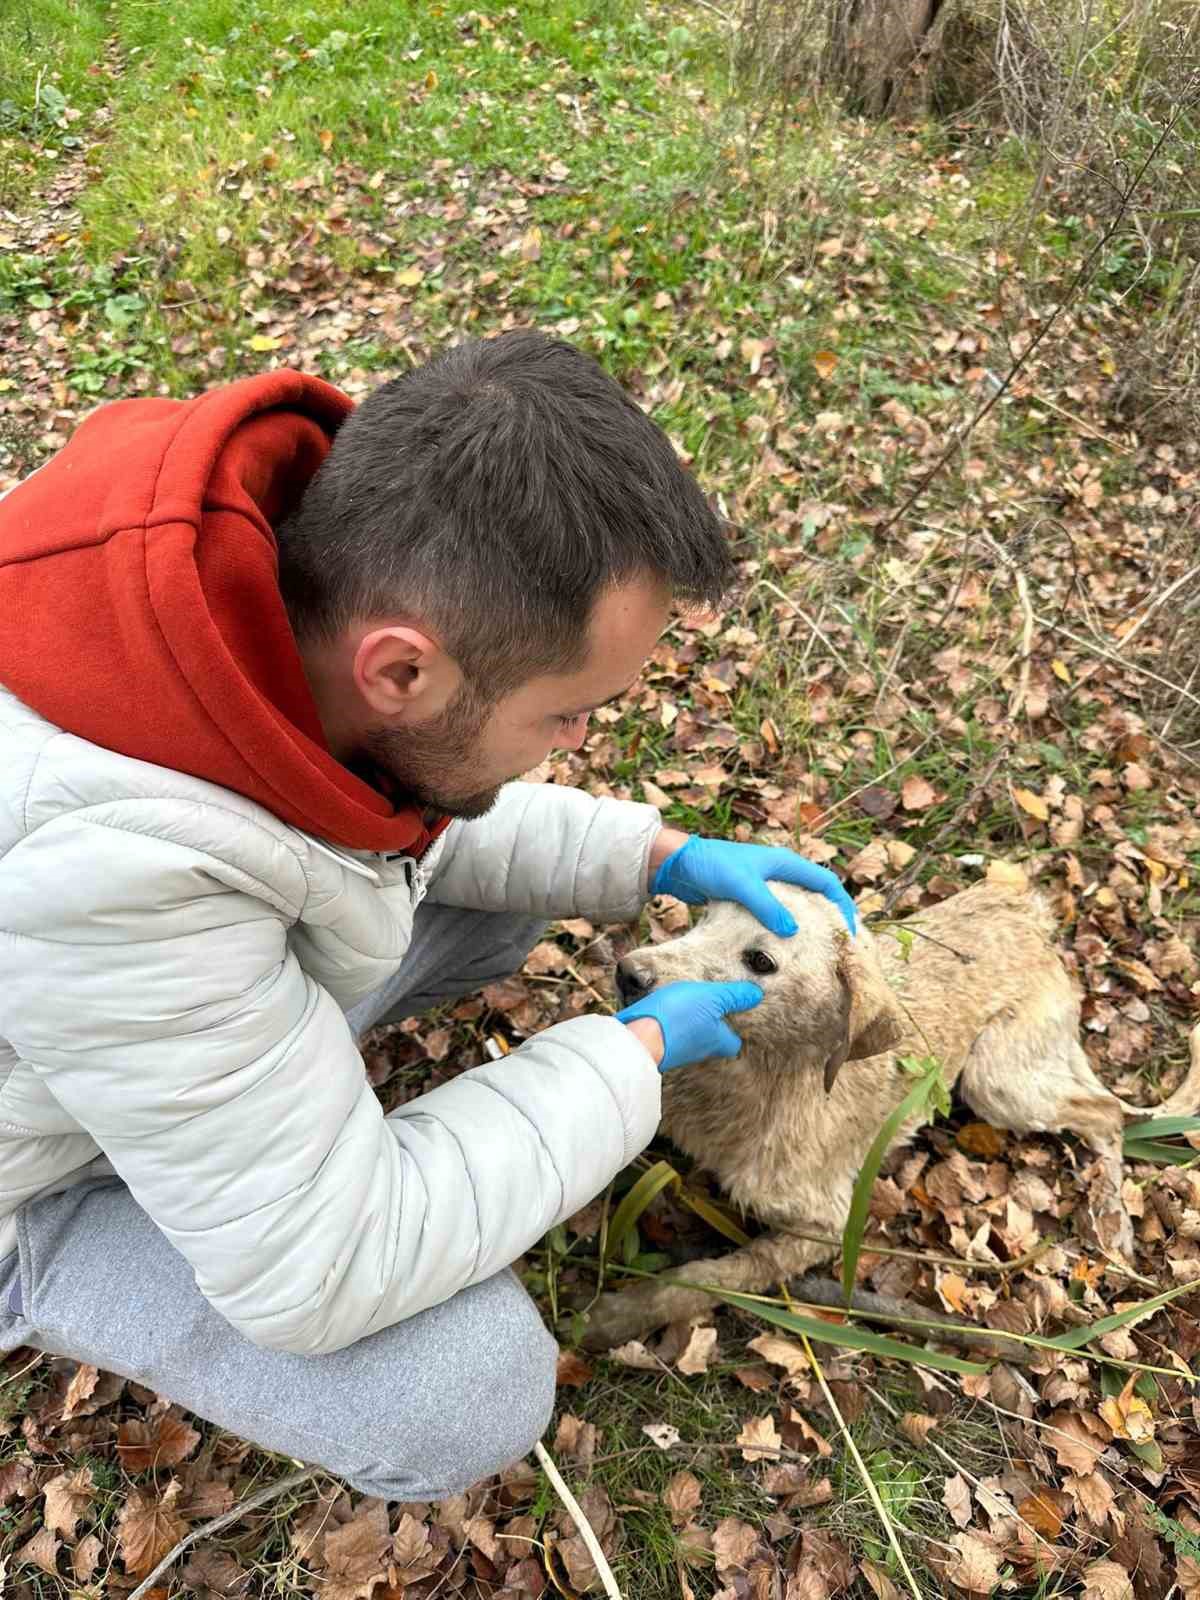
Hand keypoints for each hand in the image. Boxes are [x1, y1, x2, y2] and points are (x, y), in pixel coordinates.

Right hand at [617, 980, 762, 1072]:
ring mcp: (677, 1051)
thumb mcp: (712, 998)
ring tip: (688, 1004)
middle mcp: (699, 1051)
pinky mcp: (656, 1046)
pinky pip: (669, 1035)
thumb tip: (757, 994)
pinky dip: (670, 1024)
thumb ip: (734, 996)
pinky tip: (665, 1010)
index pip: (734, 1043)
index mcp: (717, 1042)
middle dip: (713, 1027)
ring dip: (690, 1024)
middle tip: (712, 1008)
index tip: (736, 1016)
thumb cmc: (679, 1016)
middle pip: (712, 1041)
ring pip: (690, 1038)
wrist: (637, 1037)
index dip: (736, 1031)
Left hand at [652, 836, 856, 936]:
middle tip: (837, 945)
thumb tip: (793, 931)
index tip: (850, 931)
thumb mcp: (741, 885)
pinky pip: (776, 915)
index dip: (842, 905)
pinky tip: (782, 948)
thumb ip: (767, 906)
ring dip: (807, 926)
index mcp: (786, 864)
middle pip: (815, 896)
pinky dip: (784, 929)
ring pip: (796, 907)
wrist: (680, 864)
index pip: (826, 883)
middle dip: (829, 918)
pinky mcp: (751, 898)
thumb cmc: (711, 865)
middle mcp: (780, 873)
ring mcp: (765, 886)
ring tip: (814, 952)